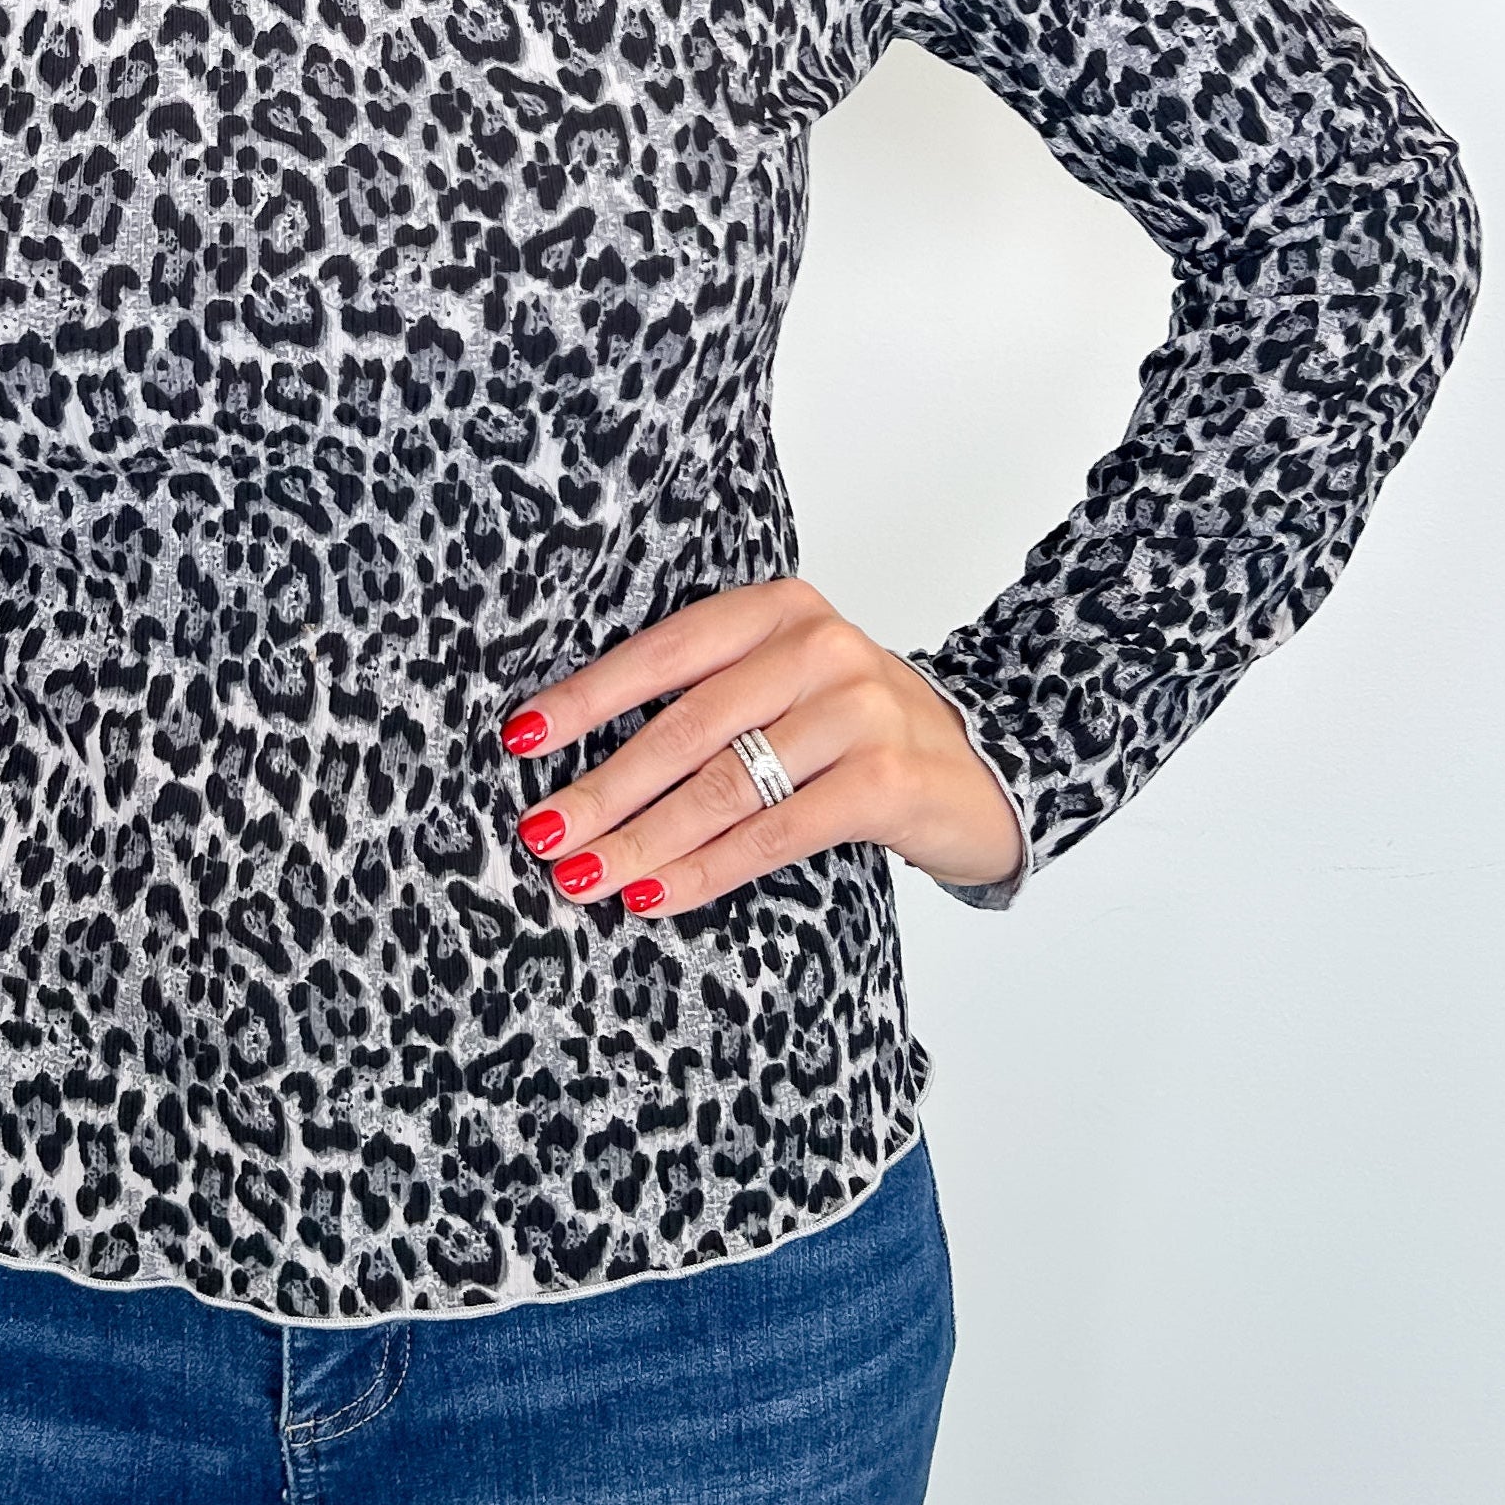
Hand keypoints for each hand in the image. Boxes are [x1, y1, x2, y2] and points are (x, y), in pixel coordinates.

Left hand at [496, 574, 1023, 917]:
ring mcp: (858, 710)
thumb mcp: (786, 687)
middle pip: (685, 726)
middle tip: (542, 831)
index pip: (663, 651)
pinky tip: (658, 895)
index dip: (586, 697)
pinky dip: (707, 869)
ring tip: (585, 875)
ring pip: (724, 786)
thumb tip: (578, 760)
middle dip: (603, 787)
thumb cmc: (858, 731)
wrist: (984, 768)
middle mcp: (818, 646)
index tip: (521, 739)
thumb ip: (709, 700)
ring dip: (644, 839)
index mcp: (777, 609)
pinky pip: (775, 831)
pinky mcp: (886, 779)